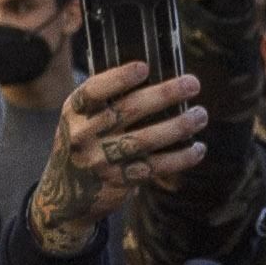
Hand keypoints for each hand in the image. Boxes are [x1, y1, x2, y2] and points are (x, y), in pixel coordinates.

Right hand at [29, 62, 210, 252]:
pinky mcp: (118, 181)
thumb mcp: (80, 120)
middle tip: (192, 84)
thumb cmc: (83, 145)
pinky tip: (197, 148)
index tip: (144, 67)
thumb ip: (105, 102)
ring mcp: (101, 160)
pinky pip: (154, 167)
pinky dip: (179, 158)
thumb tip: (156, 79)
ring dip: (178, 126)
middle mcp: (84, 135)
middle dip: (164, 95)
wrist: (64, 197)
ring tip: (200, 115)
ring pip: (145, 140)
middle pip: (127, 111)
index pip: (94, 90)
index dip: (119, 78)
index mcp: (74, 112)